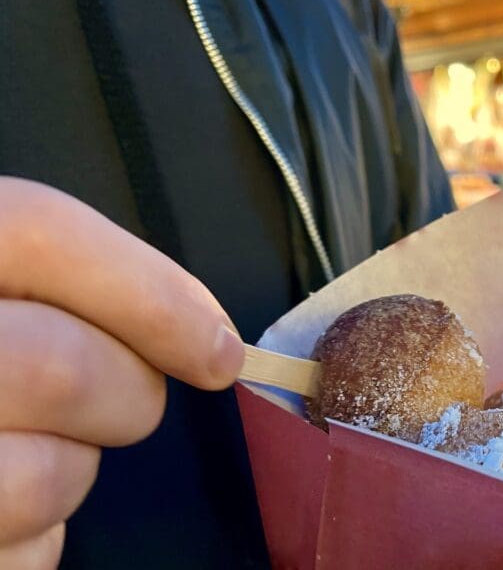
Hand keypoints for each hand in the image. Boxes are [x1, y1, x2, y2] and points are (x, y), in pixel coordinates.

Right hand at [0, 178, 244, 567]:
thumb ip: (61, 288)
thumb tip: (205, 339)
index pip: (36, 229)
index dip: (151, 290)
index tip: (217, 348)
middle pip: (60, 364)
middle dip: (130, 394)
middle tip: (124, 402)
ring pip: (46, 476)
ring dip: (75, 470)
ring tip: (31, 451)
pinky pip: (22, 554)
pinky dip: (36, 540)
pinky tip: (0, 515)